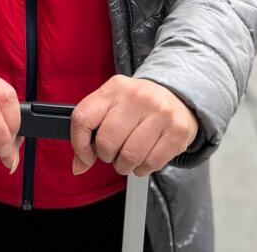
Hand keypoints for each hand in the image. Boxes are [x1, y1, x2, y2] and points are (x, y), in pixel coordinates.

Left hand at [70, 75, 198, 177]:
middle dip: (107, 156)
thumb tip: (78, 166)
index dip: (79, 144)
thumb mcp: (112, 105)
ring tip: (129, 157)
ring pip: (129, 157)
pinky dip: (142, 168)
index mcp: (115, 88)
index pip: (83, 118)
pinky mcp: (177, 131)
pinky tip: (145, 158)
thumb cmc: (139, 106)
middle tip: (114, 152)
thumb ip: (91, 130)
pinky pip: (150, 163)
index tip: (86, 155)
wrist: (178, 96)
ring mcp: (160, 113)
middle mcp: (137, 97)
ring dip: (125, 165)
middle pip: (106, 142)